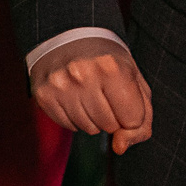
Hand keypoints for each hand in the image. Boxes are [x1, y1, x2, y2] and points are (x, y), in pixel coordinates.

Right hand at [29, 38, 152, 153]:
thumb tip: (119, 147)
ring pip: (89, 129)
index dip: (131, 112)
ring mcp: (60, 85)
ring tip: (89, 93)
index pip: (133, 120)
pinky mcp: (44, 94)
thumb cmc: (110, 65)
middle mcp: (83, 75)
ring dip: (93, 118)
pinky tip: (74, 97)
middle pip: (110, 126)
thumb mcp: (136, 84)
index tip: (123, 93)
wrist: (71, 38)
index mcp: (113, 69)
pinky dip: (75, 117)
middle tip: (104, 92)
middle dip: (112, 115)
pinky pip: (68, 126)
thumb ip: (141, 123)